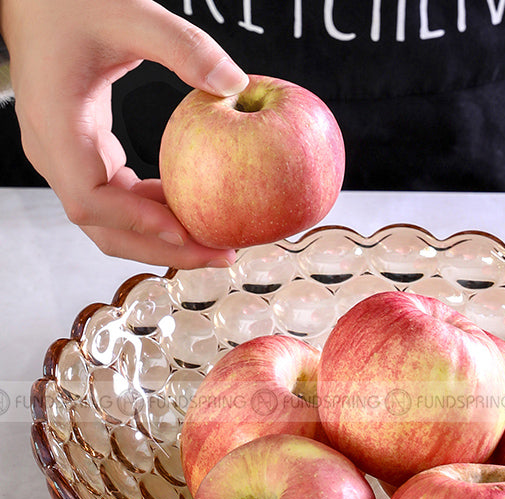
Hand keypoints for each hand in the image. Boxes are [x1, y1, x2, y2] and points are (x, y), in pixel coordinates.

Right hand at [0, 0, 248, 267]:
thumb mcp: (127, 12)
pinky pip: (119, 199)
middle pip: (104, 226)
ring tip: (215, 241)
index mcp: (56, 125)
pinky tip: (193, 208)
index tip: (183, 231)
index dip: (137, 221)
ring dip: (162, 237)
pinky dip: (155, 211)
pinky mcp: (84, 154)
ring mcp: (67, 158)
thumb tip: (237, 83)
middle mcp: (55, 152)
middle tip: (219, 255)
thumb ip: (182, 45)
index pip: (90, 198)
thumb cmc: (68, 0)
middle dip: (162, 249)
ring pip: (111, 221)